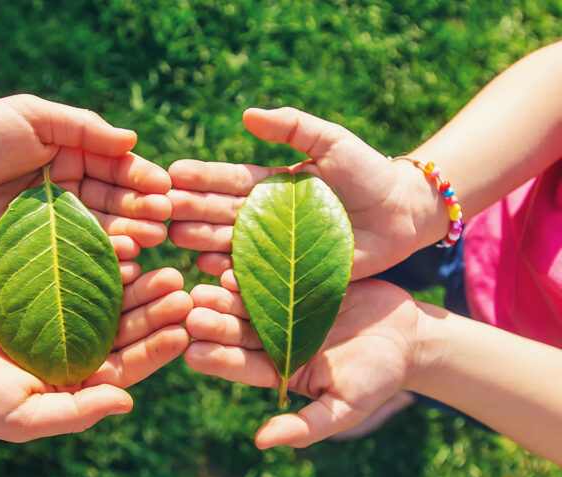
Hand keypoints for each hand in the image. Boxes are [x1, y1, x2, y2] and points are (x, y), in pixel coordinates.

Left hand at [0, 95, 171, 258]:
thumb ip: (83, 128)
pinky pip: (73, 255)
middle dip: (140, 208)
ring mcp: (53, 223)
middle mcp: (66, 190)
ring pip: (99, 230)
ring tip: (148, 238)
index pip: (115, 166)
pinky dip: (99, 257)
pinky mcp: (37, 252)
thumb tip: (132, 139)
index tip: (164, 188)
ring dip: (126, 233)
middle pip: (113, 201)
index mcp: (69, 154)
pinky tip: (121, 258)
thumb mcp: (32, 118)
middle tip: (164, 218)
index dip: (140, 177)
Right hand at [0, 266, 191, 441]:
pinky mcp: (36, 279)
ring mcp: (55, 310)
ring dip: (134, 281)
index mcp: (74, 379)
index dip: (156, 349)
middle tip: (181, 288)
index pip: (126, 366)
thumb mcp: (19, 413)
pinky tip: (122, 244)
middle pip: (123, 326)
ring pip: (105, 294)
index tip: (182, 330)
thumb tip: (128, 402)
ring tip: (161, 264)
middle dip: (153, 309)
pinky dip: (97, 257)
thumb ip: (73, 411)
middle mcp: (71, 344)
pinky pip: (73, 266)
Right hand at [168, 107, 437, 279]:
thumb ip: (291, 126)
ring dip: (203, 240)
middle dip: (190, 209)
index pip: (228, 180)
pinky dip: (235, 273)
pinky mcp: (292, 273)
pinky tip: (213, 270)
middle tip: (162, 208)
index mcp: (269, 185)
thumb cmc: (366, 171)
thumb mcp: (329, 140)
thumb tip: (246, 114)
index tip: (171, 173)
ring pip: (231, 244)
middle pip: (221, 213)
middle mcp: (266, 218)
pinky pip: (258, 275)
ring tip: (176, 236)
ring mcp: (276, 248)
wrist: (401, 212)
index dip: (200, 177)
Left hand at [184, 271, 419, 447]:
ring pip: (248, 302)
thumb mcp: (345, 407)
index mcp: (279, 369)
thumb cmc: (380, 377)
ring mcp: (284, 308)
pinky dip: (253, 270)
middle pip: (237, 331)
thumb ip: (306, 426)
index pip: (241, 366)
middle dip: (214, 324)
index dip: (218, 359)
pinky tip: (230, 263)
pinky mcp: (297, 281)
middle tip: (189, 315)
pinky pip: (272, 274)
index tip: (191, 353)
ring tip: (202, 287)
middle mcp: (275, 338)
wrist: (410, 336)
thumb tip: (260, 442)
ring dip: (224, 296)